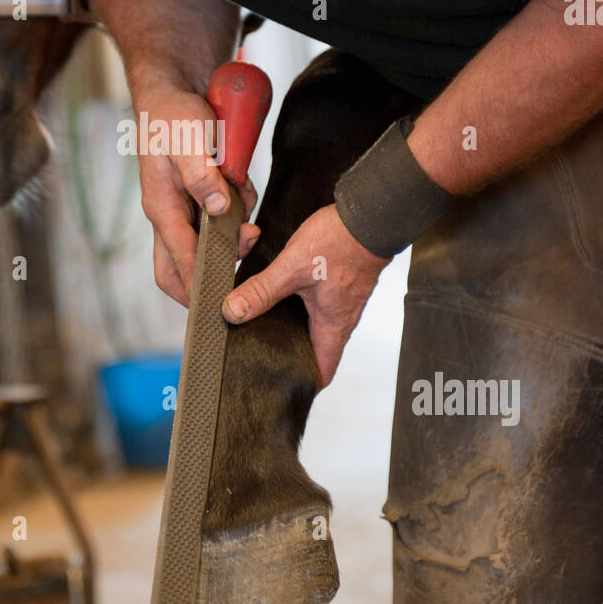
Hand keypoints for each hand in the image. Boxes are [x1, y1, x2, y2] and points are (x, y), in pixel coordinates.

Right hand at [135, 88, 258, 304]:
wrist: (173, 92)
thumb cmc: (173, 116)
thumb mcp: (189, 141)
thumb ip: (202, 176)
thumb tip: (217, 210)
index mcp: (161, 207)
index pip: (177, 261)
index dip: (198, 284)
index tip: (217, 305)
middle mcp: (169, 214)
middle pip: (177, 268)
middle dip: (205, 279)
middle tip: (239, 270)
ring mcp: (183, 208)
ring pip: (207, 242)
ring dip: (232, 230)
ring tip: (243, 192)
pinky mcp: (199, 198)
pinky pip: (220, 217)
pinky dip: (237, 206)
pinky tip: (241, 181)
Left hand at [222, 204, 388, 386]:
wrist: (370, 214)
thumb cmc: (341, 242)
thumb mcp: (292, 268)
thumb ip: (262, 291)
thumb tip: (232, 312)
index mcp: (333, 326)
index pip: (322, 372)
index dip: (303, 385)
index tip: (280, 389)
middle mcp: (340, 319)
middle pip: (315, 352)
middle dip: (290, 357)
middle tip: (260, 359)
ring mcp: (341, 301)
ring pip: (314, 327)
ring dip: (292, 330)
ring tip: (261, 330)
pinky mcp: (339, 284)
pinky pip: (317, 306)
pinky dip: (297, 308)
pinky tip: (276, 297)